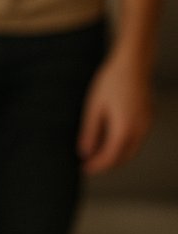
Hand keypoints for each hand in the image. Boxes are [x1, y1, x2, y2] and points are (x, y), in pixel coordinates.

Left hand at [77, 52, 153, 174]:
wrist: (133, 64)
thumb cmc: (111, 82)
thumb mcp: (94, 106)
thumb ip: (89, 131)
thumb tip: (85, 152)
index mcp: (124, 129)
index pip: (110, 157)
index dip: (97, 165)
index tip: (84, 168)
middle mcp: (139, 131)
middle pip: (124, 157)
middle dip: (107, 164)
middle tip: (89, 163)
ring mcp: (147, 125)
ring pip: (132, 150)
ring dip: (116, 156)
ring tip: (97, 153)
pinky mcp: (148, 119)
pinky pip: (137, 140)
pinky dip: (124, 145)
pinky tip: (111, 139)